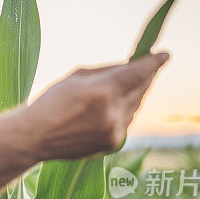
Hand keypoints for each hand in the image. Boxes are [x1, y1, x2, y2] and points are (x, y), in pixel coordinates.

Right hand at [21, 52, 168, 160]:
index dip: (154, 62)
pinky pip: (126, 122)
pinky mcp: (112, 144)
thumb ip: (107, 71)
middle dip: (143, 77)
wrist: (35, 137)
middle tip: (144, 69)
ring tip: (115, 91)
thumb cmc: (51, 102)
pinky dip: (122, 113)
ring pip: (135, 106)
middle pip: (141, 89)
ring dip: (132, 95)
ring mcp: (115, 130)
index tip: (165, 55)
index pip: (139, 72)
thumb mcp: (77, 77)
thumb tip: (130, 68)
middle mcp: (114, 112)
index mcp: (104, 91)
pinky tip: (106, 111)